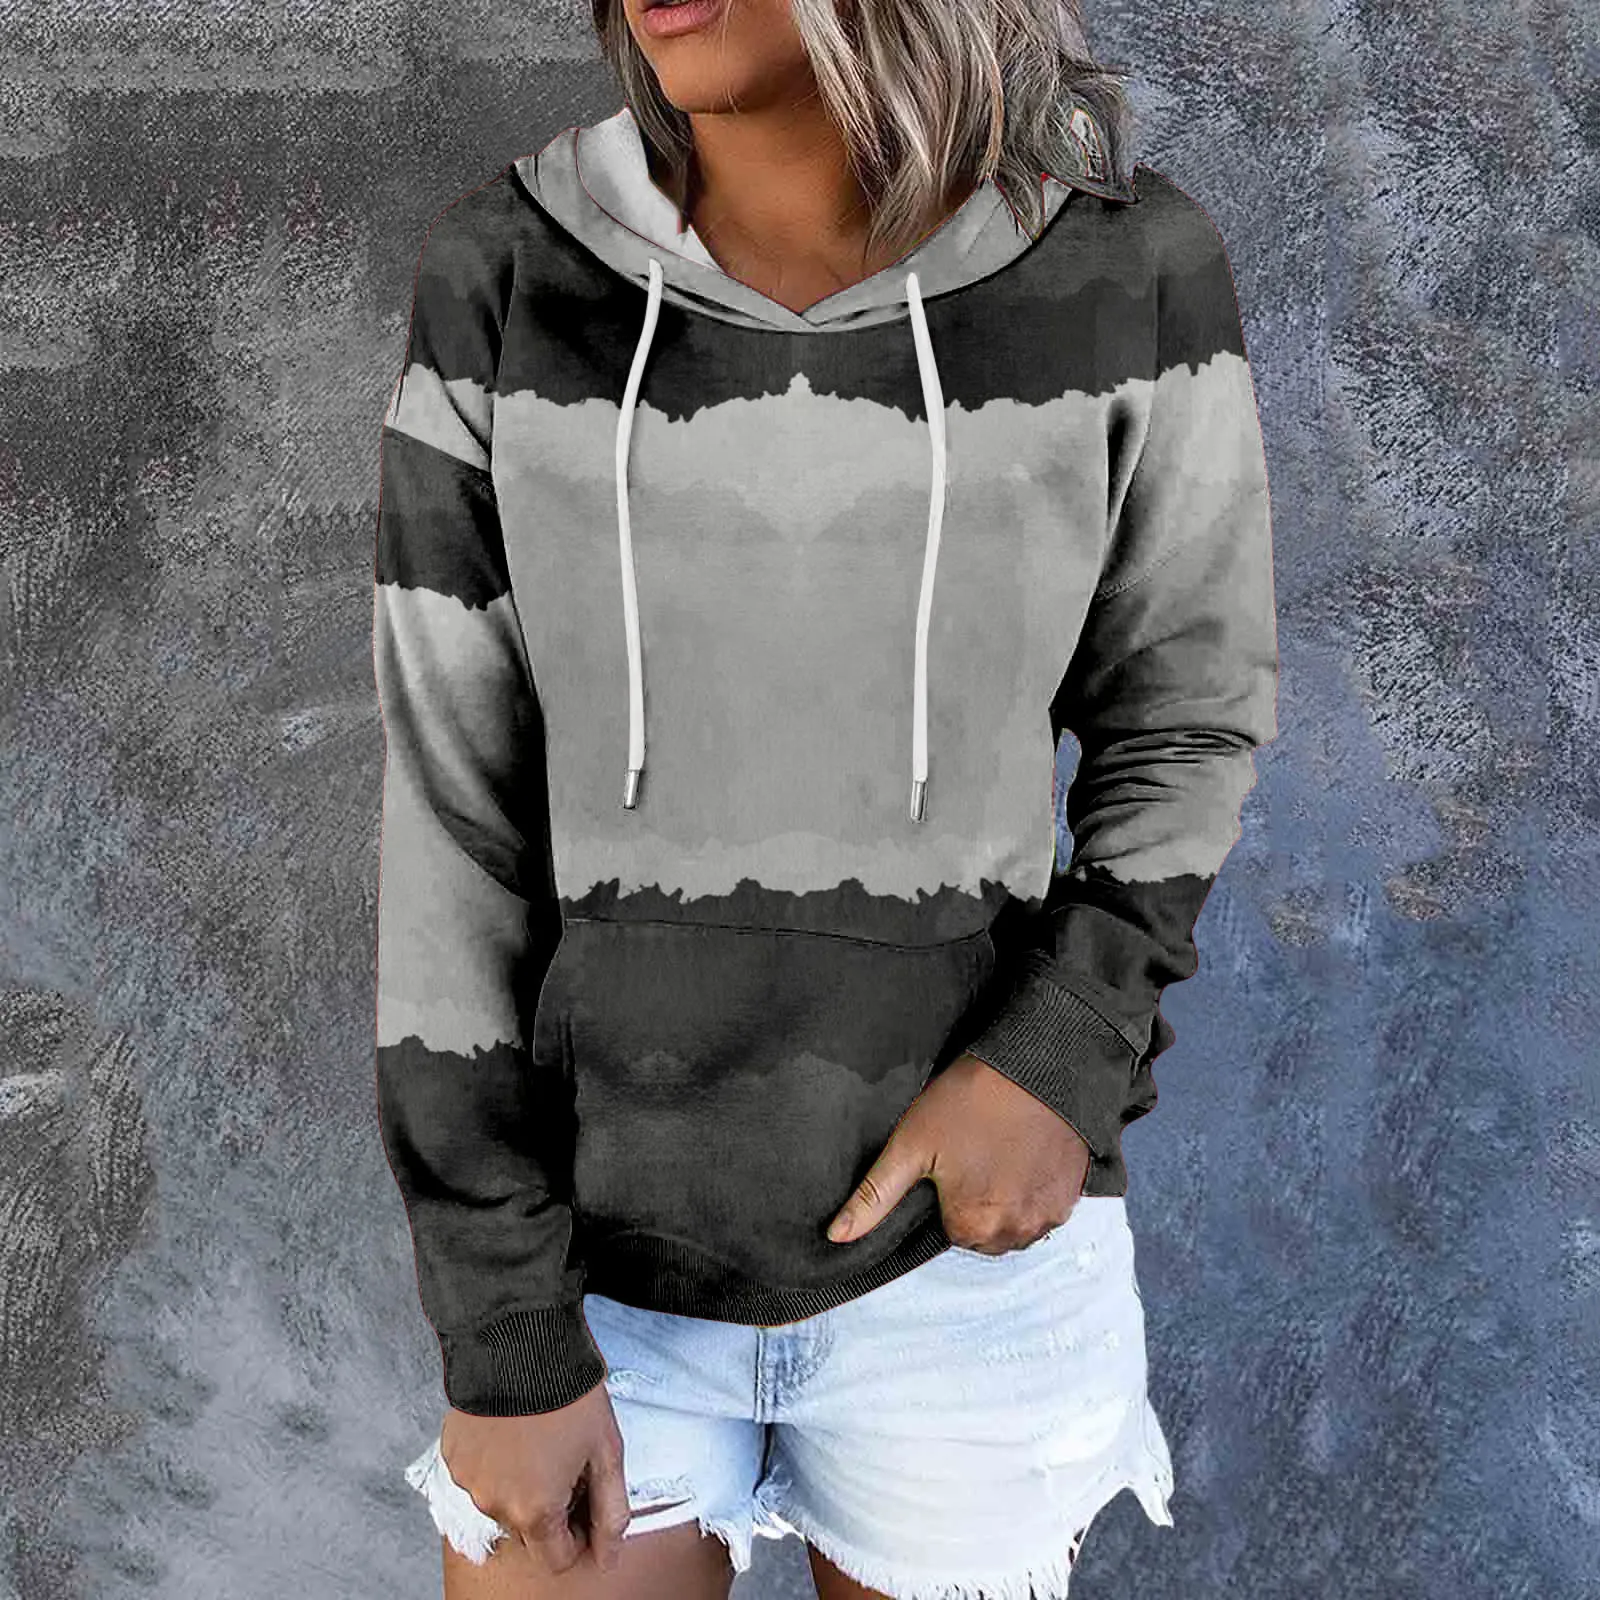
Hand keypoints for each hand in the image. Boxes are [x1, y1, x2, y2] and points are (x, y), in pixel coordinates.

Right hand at [440, 1382, 629, 1574]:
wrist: (520, 1340)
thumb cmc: (570, 1393)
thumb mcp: (606, 1451)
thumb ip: (611, 1513)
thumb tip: (610, 1558)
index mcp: (535, 1512)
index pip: (557, 1559)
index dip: (580, 1534)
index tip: (587, 1498)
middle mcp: (495, 1505)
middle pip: (530, 1531)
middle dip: (551, 1506)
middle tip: (568, 1458)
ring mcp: (469, 1479)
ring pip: (502, 1500)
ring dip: (522, 1482)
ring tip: (540, 1436)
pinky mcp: (453, 1453)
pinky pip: (479, 1472)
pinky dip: (496, 1460)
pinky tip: (513, 1427)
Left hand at [826, 1052, 1090, 1253]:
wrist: (1039, 1063)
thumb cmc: (970, 1099)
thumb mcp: (911, 1142)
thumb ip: (874, 1196)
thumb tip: (835, 1236)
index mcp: (971, 1227)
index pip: (947, 1229)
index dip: (946, 1193)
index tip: (951, 1158)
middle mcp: (1014, 1233)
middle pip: (982, 1232)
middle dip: (976, 1201)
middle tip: (974, 1151)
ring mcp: (1049, 1216)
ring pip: (1014, 1223)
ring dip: (1007, 1199)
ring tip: (1000, 1150)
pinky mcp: (1072, 1196)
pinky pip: (1045, 1208)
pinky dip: (1034, 1189)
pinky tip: (1026, 1152)